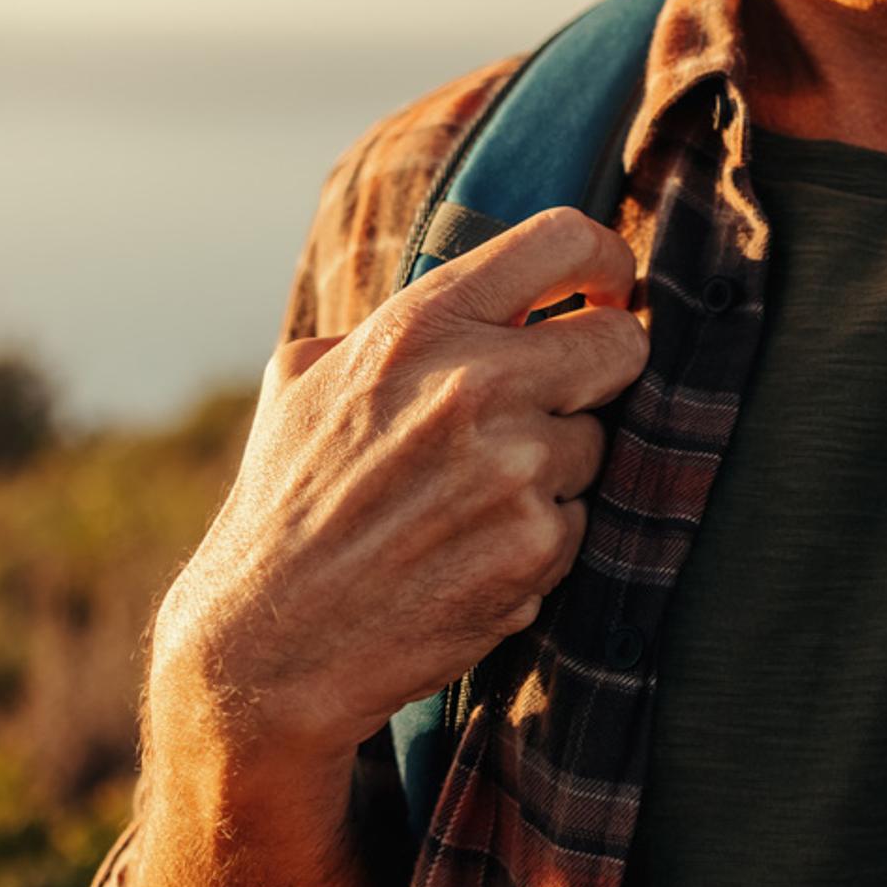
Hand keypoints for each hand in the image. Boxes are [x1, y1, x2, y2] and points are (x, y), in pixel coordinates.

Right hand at [149, 207, 646, 770]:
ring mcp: (514, 470)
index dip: (603, 261)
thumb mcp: (307, 380)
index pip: (561, 243)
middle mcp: (475, 385)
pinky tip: (468, 555)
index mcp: (418, 327)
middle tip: (555, 403)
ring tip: (466, 503)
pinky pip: (579, 520)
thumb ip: (394, 327)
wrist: (267, 642)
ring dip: (554, 470)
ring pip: (597, 444)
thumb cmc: (285, 503)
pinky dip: (538, 538)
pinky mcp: (536, 547)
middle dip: (599, 372)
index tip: (606, 288)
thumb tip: (481, 302)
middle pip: (619, 346)